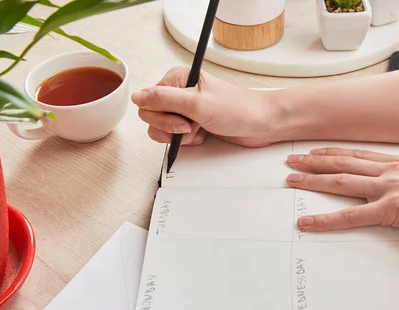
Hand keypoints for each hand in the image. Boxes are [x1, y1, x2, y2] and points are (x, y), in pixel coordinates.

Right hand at [131, 67, 277, 146]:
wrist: (262, 124)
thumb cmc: (238, 109)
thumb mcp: (197, 103)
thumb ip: (163, 99)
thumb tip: (136, 96)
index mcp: (176, 80)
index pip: (147, 100)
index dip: (161, 115)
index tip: (182, 119)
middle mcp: (178, 94)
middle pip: (151, 117)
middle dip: (170, 127)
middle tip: (193, 125)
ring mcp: (185, 111)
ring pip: (162, 130)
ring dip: (180, 136)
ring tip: (199, 129)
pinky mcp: (192, 126)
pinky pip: (176, 138)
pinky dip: (188, 141)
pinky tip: (203, 135)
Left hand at [285, 141, 398, 245]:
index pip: (358, 155)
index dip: (334, 153)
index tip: (315, 152)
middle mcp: (389, 171)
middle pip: (343, 163)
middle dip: (314, 162)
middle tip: (291, 162)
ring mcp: (387, 188)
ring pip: (340, 181)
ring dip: (312, 180)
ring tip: (290, 181)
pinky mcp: (389, 210)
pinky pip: (350, 216)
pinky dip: (326, 220)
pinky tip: (307, 223)